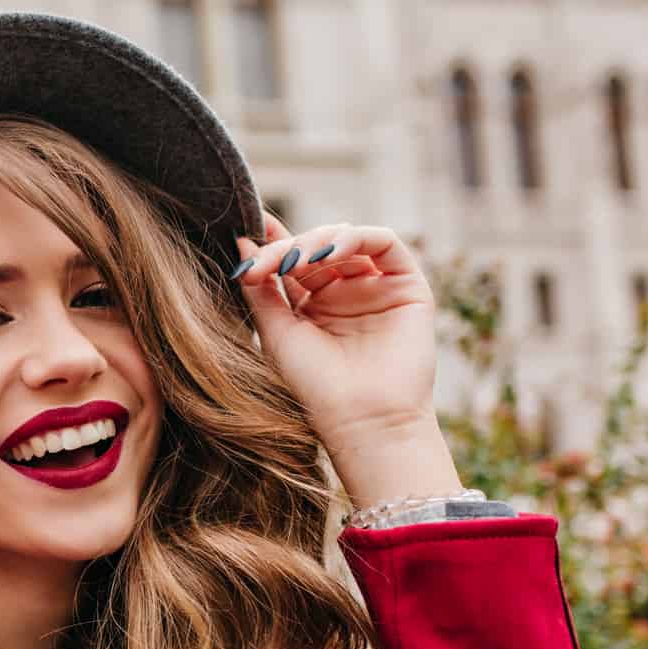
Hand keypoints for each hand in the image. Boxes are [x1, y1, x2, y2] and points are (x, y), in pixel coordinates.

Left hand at [231, 214, 459, 505]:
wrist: (363, 420)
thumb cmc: (315, 388)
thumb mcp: (276, 332)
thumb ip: (260, 288)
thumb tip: (241, 242)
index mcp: (310, 306)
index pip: (290, 261)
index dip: (271, 241)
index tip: (246, 227)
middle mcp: (343, 294)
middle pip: (314, 246)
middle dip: (287, 248)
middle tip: (265, 263)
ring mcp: (374, 288)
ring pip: (345, 240)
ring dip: (317, 241)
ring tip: (295, 260)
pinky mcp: (406, 285)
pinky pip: (384, 242)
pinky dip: (354, 238)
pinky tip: (329, 253)